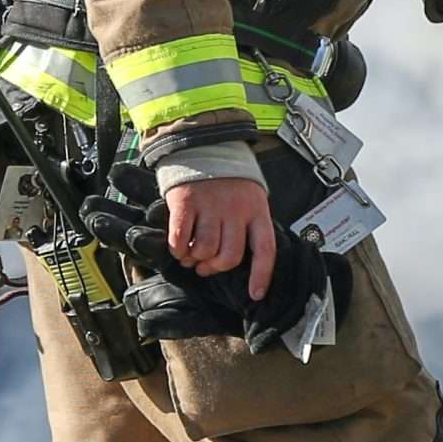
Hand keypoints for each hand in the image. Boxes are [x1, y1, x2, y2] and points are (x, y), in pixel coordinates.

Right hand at [164, 176, 275, 295]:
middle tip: (205, 266)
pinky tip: (178, 246)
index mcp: (257, 211)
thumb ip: (247, 226)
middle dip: (215, 268)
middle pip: (229, 256)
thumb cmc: (228, 181)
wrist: (203, 147)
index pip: (265, 250)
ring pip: (205, 250)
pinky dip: (177, 249)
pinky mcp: (186, 202)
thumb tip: (237, 262)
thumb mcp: (250, 199)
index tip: (255, 294)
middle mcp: (236, 210)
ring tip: (190, 254)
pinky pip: (180, 239)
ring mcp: (211, 206)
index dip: (261, 276)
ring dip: (194, 259)